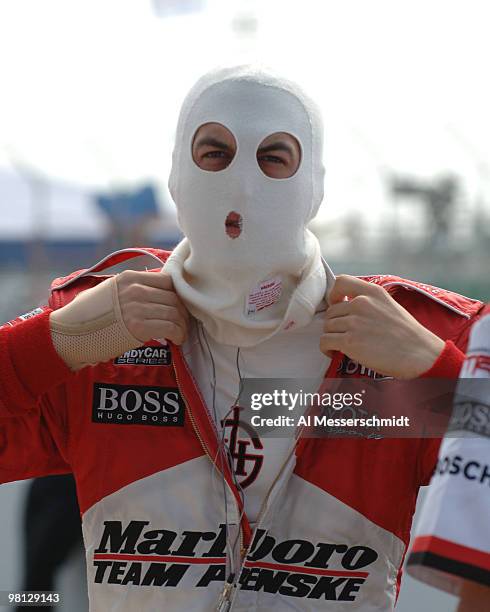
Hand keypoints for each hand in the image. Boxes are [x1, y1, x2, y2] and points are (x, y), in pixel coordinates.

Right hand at [50, 270, 188, 369]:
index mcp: (129, 278)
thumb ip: (132, 288)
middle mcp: (135, 289)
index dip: (176, 295)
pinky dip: (178, 335)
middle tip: (182, 323)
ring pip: (175, 313)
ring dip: (182, 326)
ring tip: (180, 334)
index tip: (176, 306)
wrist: (69, 334)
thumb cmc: (87, 315)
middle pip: (173, 298)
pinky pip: (170, 328)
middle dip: (182, 313)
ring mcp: (137, 307)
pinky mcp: (139, 326)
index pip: (167, 281)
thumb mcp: (110, 290)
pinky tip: (177, 340)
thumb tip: (155, 291)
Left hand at [320, 275, 444, 378]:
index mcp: (373, 292)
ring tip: (342, 346)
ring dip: (332, 337)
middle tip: (345, 335)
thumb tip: (346, 308)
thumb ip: (369, 302)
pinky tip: (335, 353)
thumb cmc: (407, 335)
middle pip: (331, 311)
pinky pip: (324, 341)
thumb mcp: (389, 305)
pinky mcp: (350, 342)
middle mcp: (361, 303)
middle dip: (335, 323)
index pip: (341, 282)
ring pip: (327, 327)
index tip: (337, 305)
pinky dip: (326, 348)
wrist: (420, 354)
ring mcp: (354, 322)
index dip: (334, 294)